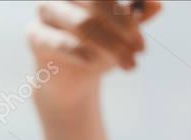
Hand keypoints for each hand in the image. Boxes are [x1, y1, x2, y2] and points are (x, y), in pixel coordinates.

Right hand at [27, 0, 160, 112]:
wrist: (71, 79)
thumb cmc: (100, 47)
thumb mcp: (124, 33)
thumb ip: (139, 16)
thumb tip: (156, 5)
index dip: (131, 6)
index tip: (147, 22)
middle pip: (98, 2)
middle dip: (124, 27)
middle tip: (140, 49)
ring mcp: (46, 11)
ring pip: (82, 23)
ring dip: (109, 45)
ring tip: (128, 63)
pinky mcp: (35, 36)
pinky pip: (60, 42)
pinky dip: (81, 53)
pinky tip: (95, 64)